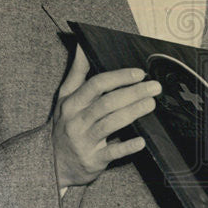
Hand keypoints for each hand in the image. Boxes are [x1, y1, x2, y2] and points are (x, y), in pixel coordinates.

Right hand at [52, 46, 160, 188]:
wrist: (53, 163)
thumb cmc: (65, 124)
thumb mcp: (65, 97)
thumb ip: (77, 71)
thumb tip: (83, 44)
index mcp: (71, 102)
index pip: (96, 85)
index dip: (119, 77)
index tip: (139, 73)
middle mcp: (76, 120)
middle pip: (107, 103)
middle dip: (133, 93)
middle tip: (154, 87)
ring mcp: (84, 141)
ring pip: (111, 124)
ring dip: (133, 112)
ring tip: (151, 104)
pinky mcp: (93, 160)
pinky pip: (112, 152)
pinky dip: (127, 146)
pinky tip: (141, 141)